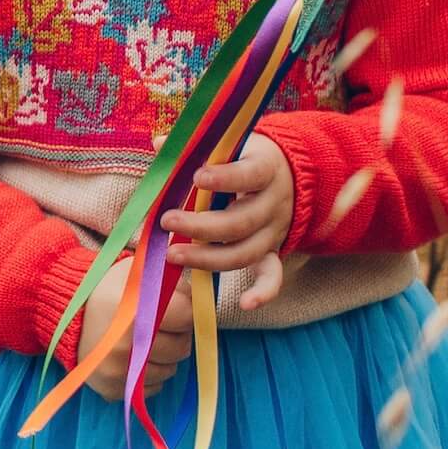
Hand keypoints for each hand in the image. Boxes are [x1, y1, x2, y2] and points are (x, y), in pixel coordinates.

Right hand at [80, 251, 194, 401]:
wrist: (68, 314)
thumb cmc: (110, 290)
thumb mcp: (138, 272)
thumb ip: (170, 280)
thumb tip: (201, 294)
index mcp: (134, 311)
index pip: (186, 317)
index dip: (185, 311)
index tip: (175, 308)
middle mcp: (125, 346)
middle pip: (181, 348)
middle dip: (178, 335)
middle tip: (162, 325)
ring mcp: (118, 371)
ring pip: (169, 370)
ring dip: (165, 356)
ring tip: (148, 340)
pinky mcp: (112, 389)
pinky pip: (152, 388)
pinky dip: (150, 374)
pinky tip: (136, 357)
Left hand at [159, 132, 294, 312]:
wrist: (288, 174)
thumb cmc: (244, 157)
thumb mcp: (228, 143)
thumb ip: (195, 145)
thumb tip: (159, 144)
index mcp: (266, 168)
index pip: (250, 174)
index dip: (225, 177)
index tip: (197, 176)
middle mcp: (273, 202)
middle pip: (241, 221)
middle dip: (202, 226)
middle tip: (167, 220)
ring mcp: (273, 230)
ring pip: (246, 252)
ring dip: (208, 258)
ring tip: (172, 255)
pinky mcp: (271, 251)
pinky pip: (272, 276)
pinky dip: (263, 293)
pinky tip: (245, 305)